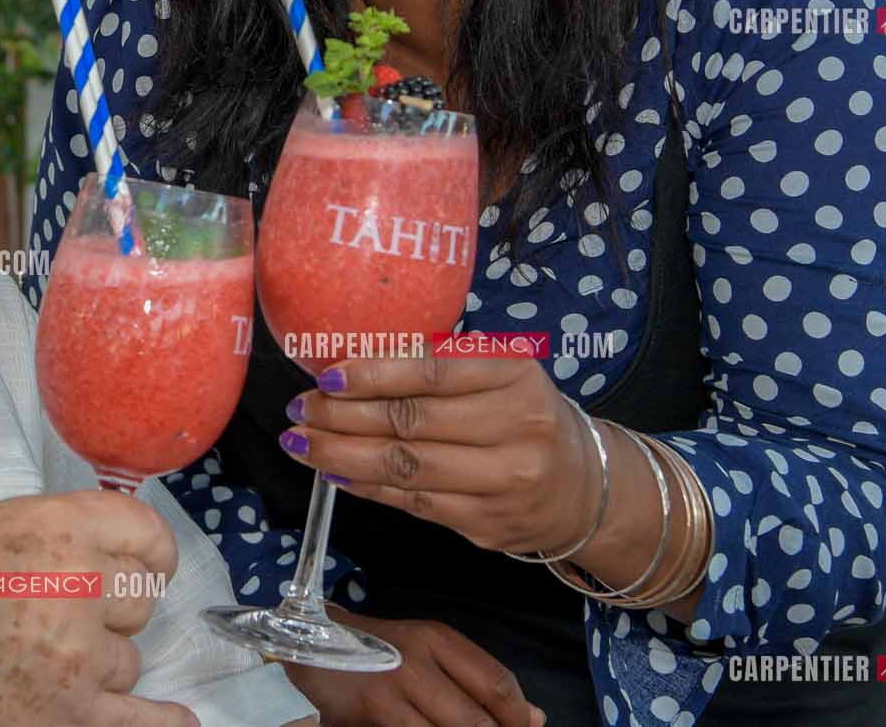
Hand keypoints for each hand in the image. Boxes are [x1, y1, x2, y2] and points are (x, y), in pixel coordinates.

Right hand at [0, 491, 194, 726]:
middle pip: (141, 600)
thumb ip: (66, 530)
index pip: (146, 534)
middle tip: (58, 615)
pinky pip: (140, 722)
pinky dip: (163, 723)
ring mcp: (77, 655)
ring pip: (128, 660)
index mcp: (61, 527)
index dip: (151, 553)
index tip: (149, 565)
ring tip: (35, 655)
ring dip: (97, 661)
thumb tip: (120, 551)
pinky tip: (178, 721)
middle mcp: (79, 586)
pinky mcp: (68, 714)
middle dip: (112, 608)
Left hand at [282, 354, 598, 555]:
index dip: (373, 374)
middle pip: (411, 422)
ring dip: (342, 454)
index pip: (432, 372)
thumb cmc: (524, 415)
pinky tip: (336, 470)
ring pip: (406, 468)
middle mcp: (516, 429)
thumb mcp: (501, 373)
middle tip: (301, 408)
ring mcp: (504, 483)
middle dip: (343, 416)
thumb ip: (441, 363)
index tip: (327, 375)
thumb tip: (353, 360)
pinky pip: (413, 502)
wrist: (583, 488)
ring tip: (302, 441)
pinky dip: (367, 485)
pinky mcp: (487, 525)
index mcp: (515, 377)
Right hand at [282, 612, 542, 726]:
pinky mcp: (369, 718)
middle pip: (476, 722)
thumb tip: (535, 718)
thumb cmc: (376, 650)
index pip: (496, 683)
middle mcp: (414, 664)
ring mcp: (389, 695)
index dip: (519, 718)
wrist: (305, 647)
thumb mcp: (426, 650)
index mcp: (434, 639)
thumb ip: (476, 680)